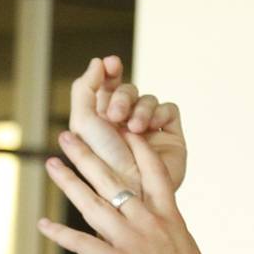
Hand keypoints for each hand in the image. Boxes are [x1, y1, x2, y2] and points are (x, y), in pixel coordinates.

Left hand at [39, 128, 210, 253]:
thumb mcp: (186, 253)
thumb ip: (170, 239)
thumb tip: (163, 241)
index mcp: (169, 217)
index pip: (153, 172)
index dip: (137, 148)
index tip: (124, 129)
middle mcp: (148, 222)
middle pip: (114, 179)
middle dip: (88, 154)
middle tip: (69, 134)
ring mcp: (131, 241)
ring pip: (93, 204)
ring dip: (68, 182)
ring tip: (50, 164)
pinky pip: (82, 244)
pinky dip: (59, 234)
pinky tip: (42, 224)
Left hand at [68, 55, 185, 191]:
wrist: (130, 192)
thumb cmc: (101, 164)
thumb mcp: (83, 124)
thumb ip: (84, 88)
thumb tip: (99, 61)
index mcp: (103, 122)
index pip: (109, 85)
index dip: (110, 72)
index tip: (110, 65)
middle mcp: (126, 124)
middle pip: (128, 90)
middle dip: (122, 96)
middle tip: (115, 116)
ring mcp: (150, 130)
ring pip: (148, 99)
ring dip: (140, 109)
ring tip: (133, 129)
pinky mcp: (171, 136)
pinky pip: (169, 110)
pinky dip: (159, 113)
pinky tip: (149, 128)